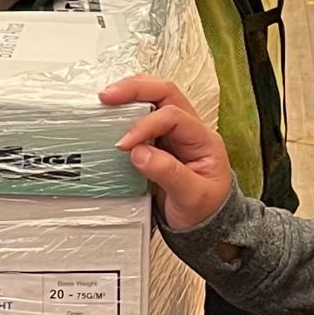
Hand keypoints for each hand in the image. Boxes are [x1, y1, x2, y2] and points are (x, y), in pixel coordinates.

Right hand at [103, 74, 234, 232]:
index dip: (144, 126)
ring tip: (105, 99)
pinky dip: (126, 110)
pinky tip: (111, 114)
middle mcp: (190, 130)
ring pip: (154, 98)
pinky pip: (143, 116)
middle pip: (165, 93)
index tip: (124, 145)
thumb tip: (139, 152)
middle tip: (107, 96)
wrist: (208, 226)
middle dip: (135, 89)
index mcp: (203, 139)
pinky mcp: (160, 142)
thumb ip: (168, 173)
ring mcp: (175, 134)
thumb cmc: (205, 210)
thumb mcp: (192, 197)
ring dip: (130, 94)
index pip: (172, 117)